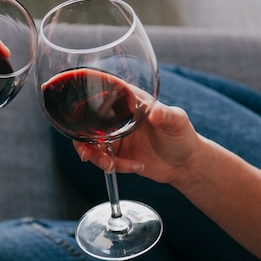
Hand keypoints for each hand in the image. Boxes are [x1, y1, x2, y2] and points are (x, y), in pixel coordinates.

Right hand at [73, 100, 200, 185]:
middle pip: (88, 124)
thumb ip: (166, 115)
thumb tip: (155, 111)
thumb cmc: (182, 136)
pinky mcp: (115, 154)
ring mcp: (114, 137)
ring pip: (91, 145)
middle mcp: (116, 117)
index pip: (101, 93)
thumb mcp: (177, 121)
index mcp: (128, 101)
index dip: (84, 99)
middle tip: (86, 154)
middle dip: (82, 140)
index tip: (75, 110)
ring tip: (110, 166)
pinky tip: (137, 166)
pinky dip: (115, 166)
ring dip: (96, 158)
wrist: (184, 164)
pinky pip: (104, 160)